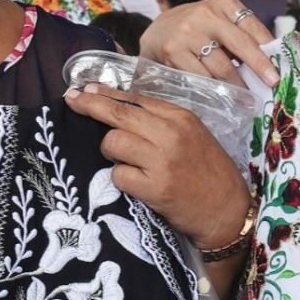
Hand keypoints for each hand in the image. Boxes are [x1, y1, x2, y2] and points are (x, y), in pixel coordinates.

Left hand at [64, 82, 251, 248]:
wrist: (227, 210)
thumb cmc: (208, 171)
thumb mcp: (192, 135)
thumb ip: (161, 121)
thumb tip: (120, 106)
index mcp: (180, 117)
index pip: (134, 99)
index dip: (105, 93)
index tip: (84, 89)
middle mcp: (171, 134)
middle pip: (118, 114)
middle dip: (90, 106)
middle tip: (72, 100)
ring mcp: (162, 161)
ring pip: (112, 143)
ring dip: (111, 153)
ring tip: (127, 162)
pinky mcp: (155, 188)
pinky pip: (118, 175)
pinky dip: (120, 179)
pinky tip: (135, 184)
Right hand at [138, 0, 278, 86]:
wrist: (157, 32)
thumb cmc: (198, 29)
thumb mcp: (220, 22)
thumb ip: (242, 36)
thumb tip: (270, 60)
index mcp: (224, 4)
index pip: (252, 27)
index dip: (268, 48)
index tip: (280, 66)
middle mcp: (206, 14)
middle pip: (241, 44)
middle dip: (259, 66)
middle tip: (272, 83)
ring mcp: (188, 33)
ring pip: (221, 66)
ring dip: (238, 85)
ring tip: (247, 97)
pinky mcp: (174, 51)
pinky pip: (202, 77)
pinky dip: (215, 89)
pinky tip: (223, 95)